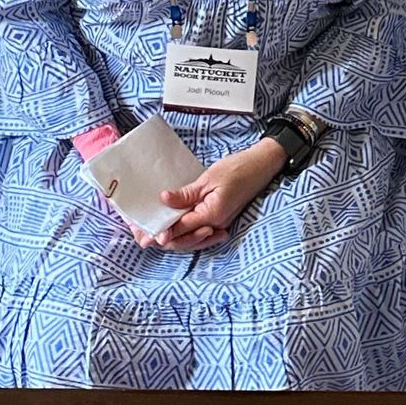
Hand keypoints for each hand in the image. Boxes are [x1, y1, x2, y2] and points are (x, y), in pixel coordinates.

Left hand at [152, 139, 287, 250]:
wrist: (262, 165)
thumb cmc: (238, 168)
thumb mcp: (208, 178)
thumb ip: (186, 194)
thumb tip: (164, 200)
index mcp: (213, 214)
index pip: (181, 228)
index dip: (162, 231)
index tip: (144, 233)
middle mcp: (217, 224)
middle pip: (186, 239)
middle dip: (165, 239)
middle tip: (143, 237)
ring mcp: (220, 223)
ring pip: (192, 238)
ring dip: (174, 238)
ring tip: (155, 235)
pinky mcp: (221, 219)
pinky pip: (201, 232)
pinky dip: (187, 233)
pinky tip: (176, 231)